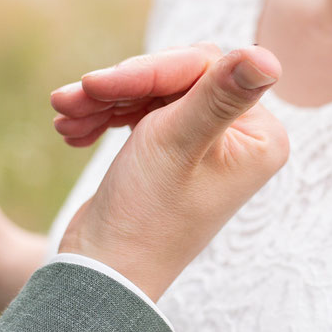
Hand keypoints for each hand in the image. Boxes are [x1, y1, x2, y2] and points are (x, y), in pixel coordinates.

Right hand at [52, 44, 288, 299]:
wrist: (104, 274)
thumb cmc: (147, 215)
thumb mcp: (180, 144)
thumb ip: (220, 95)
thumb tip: (269, 57)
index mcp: (261, 136)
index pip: (204, 68)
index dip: (147, 72)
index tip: (95, 85)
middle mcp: (243, 137)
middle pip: (177, 77)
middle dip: (119, 88)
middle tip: (68, 100)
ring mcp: (208, 144)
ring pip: (153, 92)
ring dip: (103, 101)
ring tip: (63, 118)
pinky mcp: (175, 152)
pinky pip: (142, 112)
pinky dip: (105, 116)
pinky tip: (72, 131)